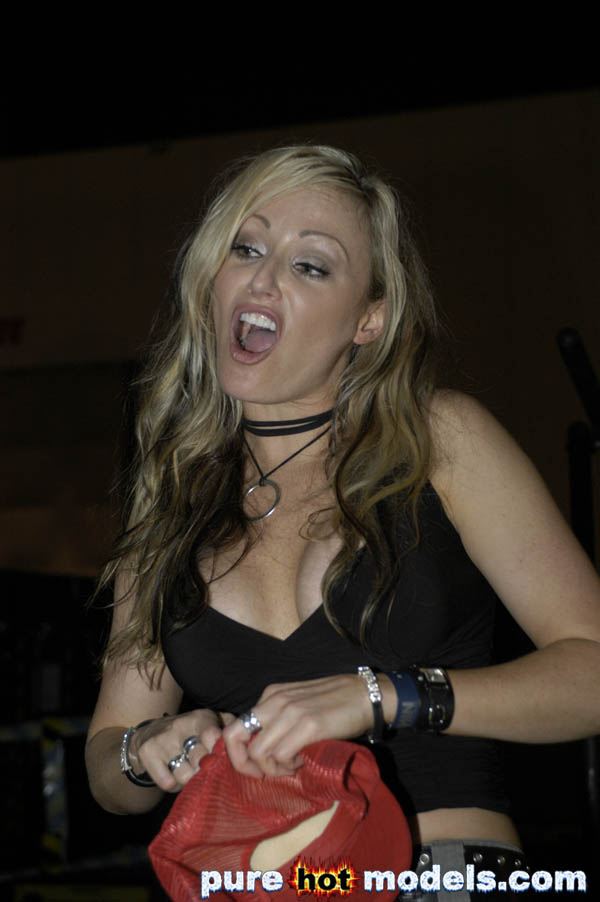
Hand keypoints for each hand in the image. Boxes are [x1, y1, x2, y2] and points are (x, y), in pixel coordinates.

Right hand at [129, 709, 233, 791]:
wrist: (149, 733)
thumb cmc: (189, 732)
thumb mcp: (208, 723)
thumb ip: (229, 727)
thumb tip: (250, 739)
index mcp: (201, 718)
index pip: (215, 739)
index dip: (221, 756)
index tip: (222, 763)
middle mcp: (181, 725)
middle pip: (201, 761)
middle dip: (206, 772)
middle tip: (206, 773)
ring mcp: (163, 739)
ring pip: (185, 775)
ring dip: (189, 781)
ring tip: (190, 774)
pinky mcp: (148, 752)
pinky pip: (167, 782)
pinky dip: (173, 785)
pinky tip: (174, 776)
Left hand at [221, 674, 373, 778]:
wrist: (366, 696)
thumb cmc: (333, 704)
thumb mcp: (297, 705)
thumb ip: (277, 721)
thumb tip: (260, 752)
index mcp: (270, 695)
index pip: (234, 728)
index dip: (237, 754)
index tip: (254, 767)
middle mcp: (275, 701)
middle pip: (237, 740)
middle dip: (248, 765)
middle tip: (268, 774)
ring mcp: (291, 712)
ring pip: (259, 752)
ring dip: (273, 768)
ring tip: (292, 765)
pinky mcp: (309, 725)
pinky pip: (282, 756)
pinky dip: (289, 766)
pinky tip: (303, 761)